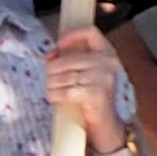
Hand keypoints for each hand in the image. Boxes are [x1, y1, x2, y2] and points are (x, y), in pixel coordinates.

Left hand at [41, 26, 126, 144]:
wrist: (106, 123)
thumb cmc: (91, 95)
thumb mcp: (84, 72)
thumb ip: (70, 59)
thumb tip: (50, 55)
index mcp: (107, 53)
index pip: (90, 32)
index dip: (72, 35)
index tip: (59, 45)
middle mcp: (108, 62)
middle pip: (68, 58)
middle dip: (52, 69)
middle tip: (49, 78)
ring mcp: (104, 78)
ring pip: (65, 75)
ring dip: (51, 84)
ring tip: (50, 89)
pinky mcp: (96, 93)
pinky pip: (66, 91)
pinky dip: (55, 95)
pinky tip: (53, 97)